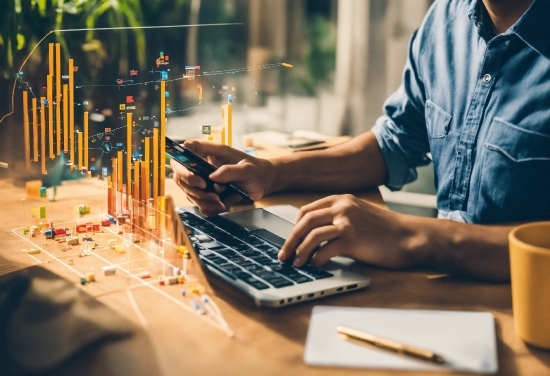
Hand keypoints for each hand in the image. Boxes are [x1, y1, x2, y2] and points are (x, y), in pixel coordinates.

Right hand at [171, 140, 272, 215]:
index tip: (197, 179)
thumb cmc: (255, 169)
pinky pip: (203, 207)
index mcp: (208, 154)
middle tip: (213, 194)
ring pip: (191, 196)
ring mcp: (204, 183)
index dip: (183, 168)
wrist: (263, 182)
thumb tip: (212, 177)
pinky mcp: (209, 197)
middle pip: (181, 180)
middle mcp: (202, 168)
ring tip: (222, 201)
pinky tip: (227, 202)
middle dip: (195, 190)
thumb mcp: (246, 167)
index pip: (183, 156)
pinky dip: (213, 209)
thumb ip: (230, 170)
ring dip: (205, 202)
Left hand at [278, 194, 425, 268]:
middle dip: (290, 240)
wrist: (410, 237)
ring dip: (300, 251)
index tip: (291, 240)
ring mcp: (347, 221)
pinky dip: (316, 259)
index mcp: (342, 199)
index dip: (295, 227)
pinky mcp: (352, 238)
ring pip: (311, 235)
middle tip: (283, 255)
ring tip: (296, 263)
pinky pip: (325, 249)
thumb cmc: (386, 231)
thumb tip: (314, 235)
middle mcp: (342, 206)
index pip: (307, 210)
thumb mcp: (360, 215)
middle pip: (305, 222)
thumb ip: (339, 218)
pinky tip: (316, 265)